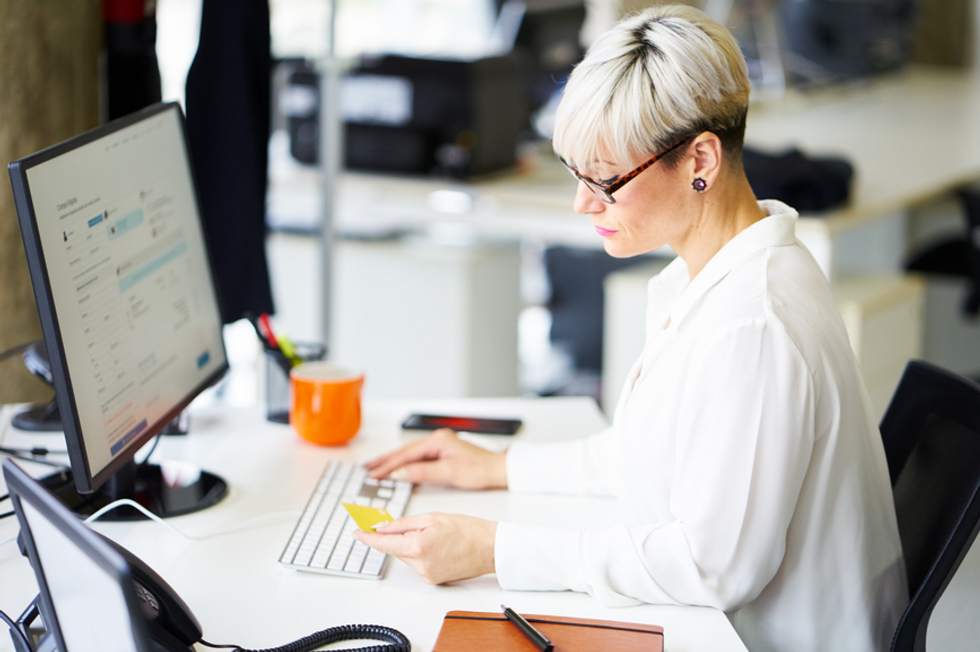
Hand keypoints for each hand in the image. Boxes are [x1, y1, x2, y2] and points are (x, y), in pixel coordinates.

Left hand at [354, 513, 496, 584]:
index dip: (367, 537)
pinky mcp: (433, 580)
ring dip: (409, 543)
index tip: (356, 531)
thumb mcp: (432, 517)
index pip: (383, 543)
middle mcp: (420, 565)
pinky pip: (417, 563)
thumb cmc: (467, 529)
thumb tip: (382, 527)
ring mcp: (426, 575)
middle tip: (395, 522)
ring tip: (430, 532)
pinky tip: (435, 543)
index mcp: (418, 546)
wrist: (490, 548)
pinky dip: (419, 552)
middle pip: (394, 549)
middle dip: (393, 536)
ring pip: (406, 555)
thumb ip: (404, 523)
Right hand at [365, 429, 507, 489]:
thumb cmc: (478, 469)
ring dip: (392, 462)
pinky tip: (395, 469)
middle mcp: (436, 439)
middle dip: (385, 460)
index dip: (388, 465)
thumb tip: (399, 474)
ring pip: (409, 454)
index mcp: (437, 440)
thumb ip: (422, 472)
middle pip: (404, 451)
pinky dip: (404, 464)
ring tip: (374, 468)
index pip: (407, 454)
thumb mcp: (449, 473)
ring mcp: (438, 445)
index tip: (374, 474)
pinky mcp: (440, 453)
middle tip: (367, 469)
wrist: (497, 469)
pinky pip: (417, 458)